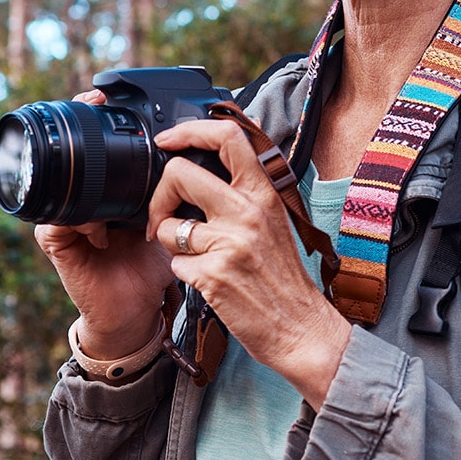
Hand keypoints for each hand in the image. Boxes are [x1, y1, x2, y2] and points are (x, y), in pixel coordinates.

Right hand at [35, 91, 174, 359]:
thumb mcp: (176, 219)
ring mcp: (66, 219)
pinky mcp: (57, 244)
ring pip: (59, 184)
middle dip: (80, 126)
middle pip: (71, 155)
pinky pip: (55, 223)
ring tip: (91, 160)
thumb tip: (211, 149)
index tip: (108, 94)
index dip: (97, 117)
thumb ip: (185, 188)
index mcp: (109, 189)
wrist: (136, 312)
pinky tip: (98, 228)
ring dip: (73, 172)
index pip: (96, 146)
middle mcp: (84, 199)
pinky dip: (76, 221)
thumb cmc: (155, 265)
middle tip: (94, 104)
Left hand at [145, 119, 351, 407]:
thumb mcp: (273, 222)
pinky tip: (207, 280)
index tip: (169, 140)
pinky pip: (175, 263)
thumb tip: (214, 160)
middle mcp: (247, 213)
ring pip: (168, 225)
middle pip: (179, 174)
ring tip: (196, 256)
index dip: (189, 130)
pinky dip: (183, 273)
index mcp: (263, 195)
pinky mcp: (213, 276)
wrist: (301, 329)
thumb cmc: (284, 279)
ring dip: (170, 242)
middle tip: (163, 217)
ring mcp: (230, 244)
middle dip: (159, 195)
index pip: (228, 138)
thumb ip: (245, 192)